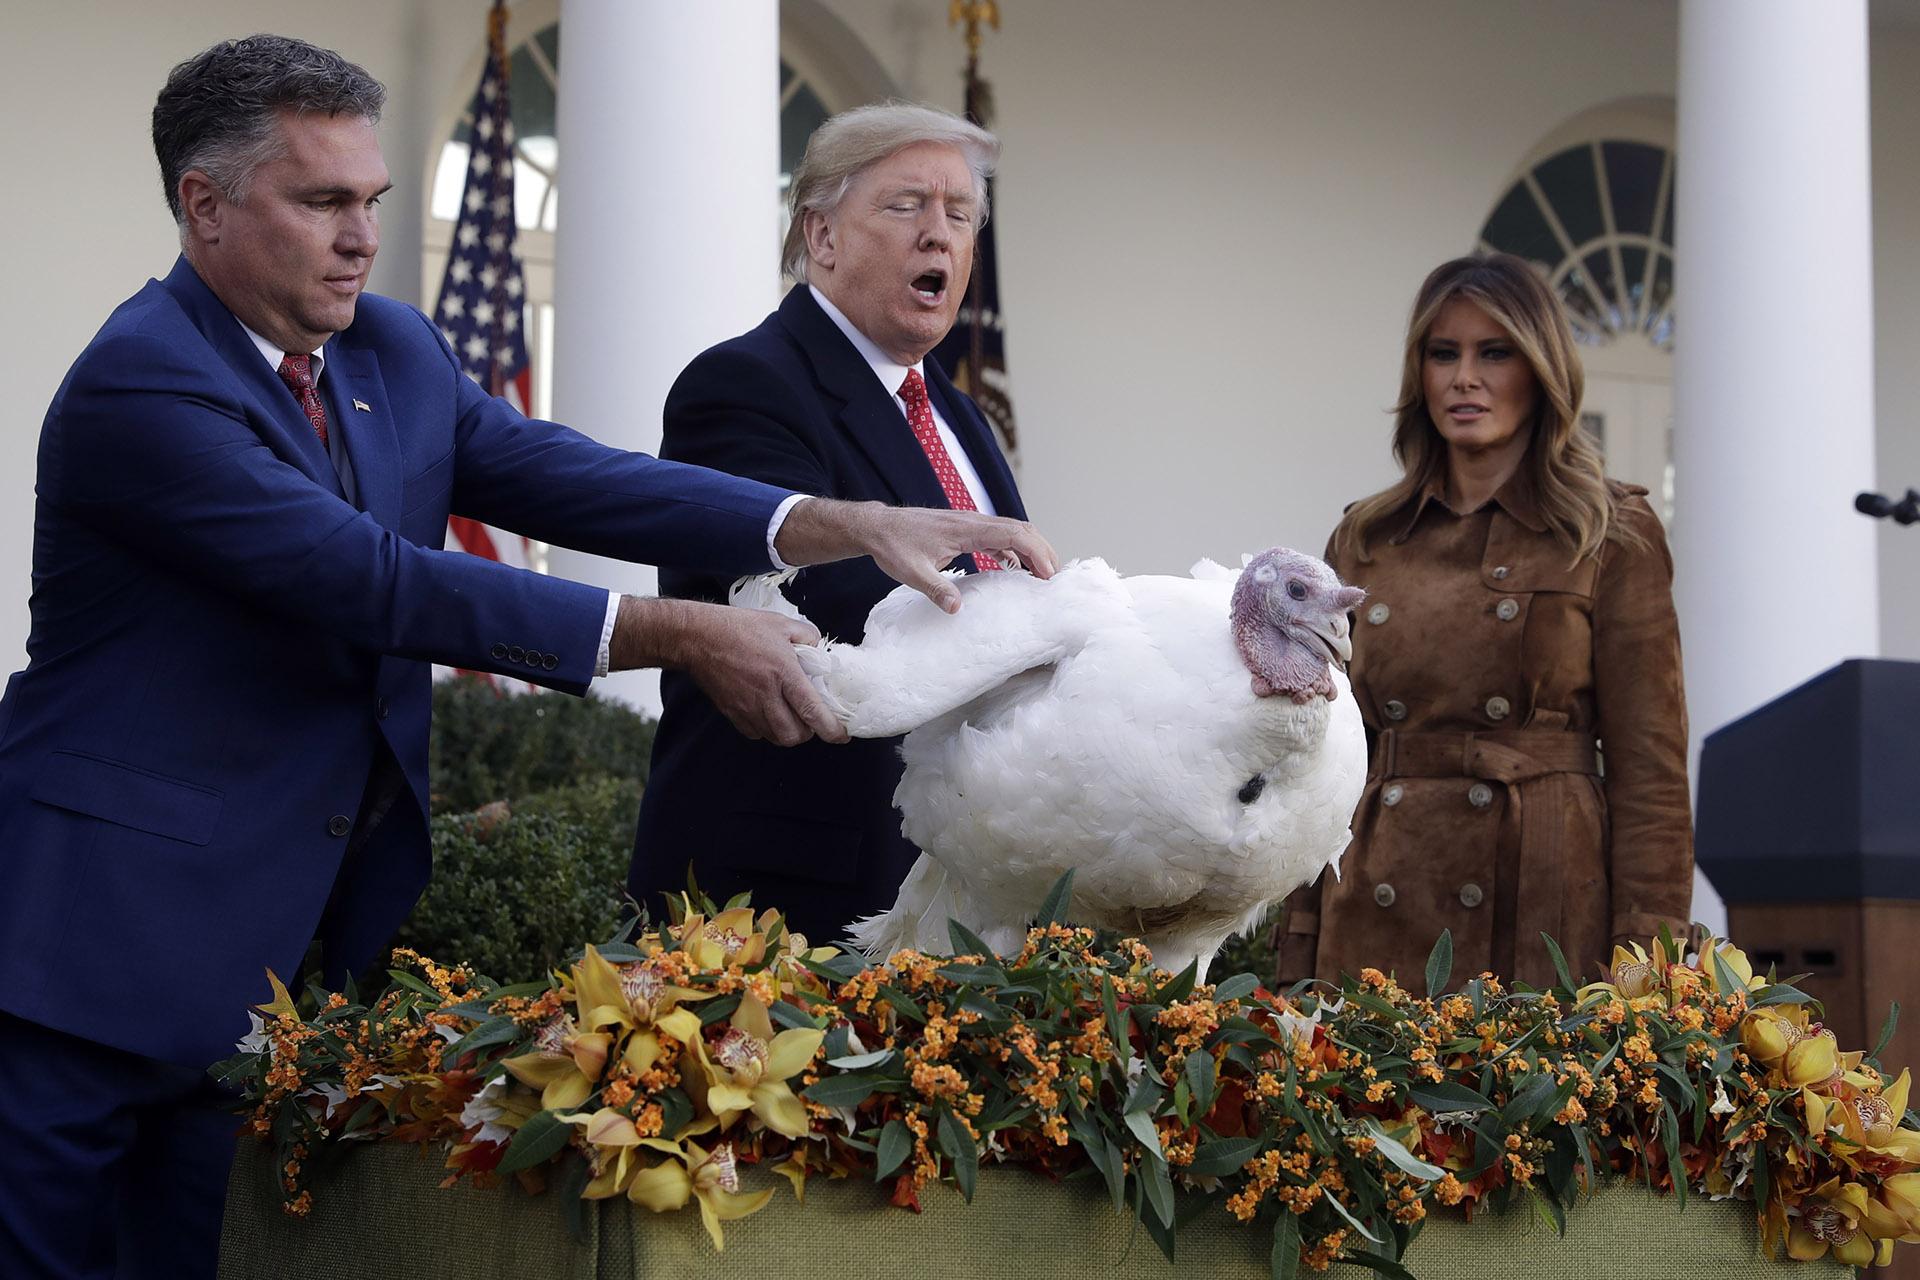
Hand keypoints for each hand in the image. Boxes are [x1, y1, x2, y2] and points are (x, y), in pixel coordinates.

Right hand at [608, 597, 847, 745]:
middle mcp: (766, 695)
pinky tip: (770, 713)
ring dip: (789, 733)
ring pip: (776, 738)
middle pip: (795, 735)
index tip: (842, 735)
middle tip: (812, 720)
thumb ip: (808, 637)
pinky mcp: (733, 713)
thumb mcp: (781, 624)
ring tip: (792, 717)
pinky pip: (757, 734)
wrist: (698, 638)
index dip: (831, 729)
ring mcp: (747, 708)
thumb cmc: (740, 628)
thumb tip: (820, 651)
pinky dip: (768, 730)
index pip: (812, 712)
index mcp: (783, 673)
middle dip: (809, 733)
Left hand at [774, 499, 1059, 613]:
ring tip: (1043, 575)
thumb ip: (936, 589)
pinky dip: (1012, 551)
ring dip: (1030, 549)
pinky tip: (1015, 569)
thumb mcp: (912, 572)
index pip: (1012, 534)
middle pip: (1020, 529)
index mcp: (966, 529)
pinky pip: (997, 537)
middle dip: (1042, 550)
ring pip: (1011, 531)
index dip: (1035, 552)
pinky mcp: (965, 530)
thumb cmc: (894, 546)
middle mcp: (973, 522)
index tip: (1047, 575)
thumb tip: (957, 609)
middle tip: (1055, 578)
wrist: (878, 526)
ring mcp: (970, 524)